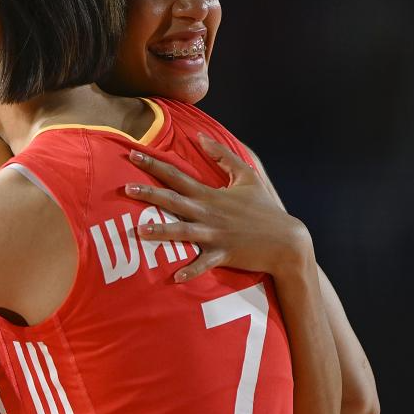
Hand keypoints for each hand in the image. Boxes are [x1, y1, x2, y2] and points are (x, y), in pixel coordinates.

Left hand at [126, 133, 312, 281]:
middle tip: (126, 188)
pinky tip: (175, 277)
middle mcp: (208, 213)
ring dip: (162, 231)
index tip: (134, 154)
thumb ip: (222, 155)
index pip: (177, 176)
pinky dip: (191, 270)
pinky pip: (203, 263)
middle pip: (174, 201)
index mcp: (210, 195)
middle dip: (149, 195)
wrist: (287, 240)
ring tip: (140, 231)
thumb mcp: (247, 176)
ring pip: (183, 232)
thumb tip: (201, 136)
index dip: (154, 164)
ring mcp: (215, 235)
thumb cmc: (264, 208)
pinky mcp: (223, 254)